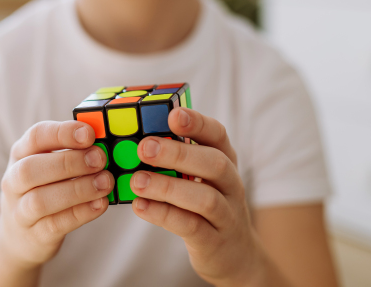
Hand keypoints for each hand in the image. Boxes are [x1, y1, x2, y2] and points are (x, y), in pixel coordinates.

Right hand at [0, 121, 114, 268]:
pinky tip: (101, 203)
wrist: (20, 237)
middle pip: (31, 169)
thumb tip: (106, 142)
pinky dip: (81, 213)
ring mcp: (20, 211)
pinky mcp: (34, 236)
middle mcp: (13, 181)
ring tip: (105, 183)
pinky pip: (55, 224)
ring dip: (77, 189)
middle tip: (100, 160)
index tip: (89, 134)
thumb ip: (74, 152)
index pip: (35, 136)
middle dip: (69, 162)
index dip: (62, 133)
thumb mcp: (51, 166)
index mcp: (21, 154)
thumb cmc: (43, 189)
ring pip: (40, 200)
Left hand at [130, 108, 262, 286]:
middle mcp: (231, 185)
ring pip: (205, 198)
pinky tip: (140, 206)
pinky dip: (163, 214)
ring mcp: (227, 215)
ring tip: (136, 180)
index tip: (173, 115)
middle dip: (179, 153)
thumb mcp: (200, 179)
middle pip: (214, 163)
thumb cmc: (206, 208)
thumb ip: (178, 159)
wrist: (234, 256)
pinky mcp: (214, 241)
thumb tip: (136, 137)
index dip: (198, 123)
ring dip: (167, 187)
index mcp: (226, 161)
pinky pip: (191, 226)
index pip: (218, 135)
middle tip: (144, 147)